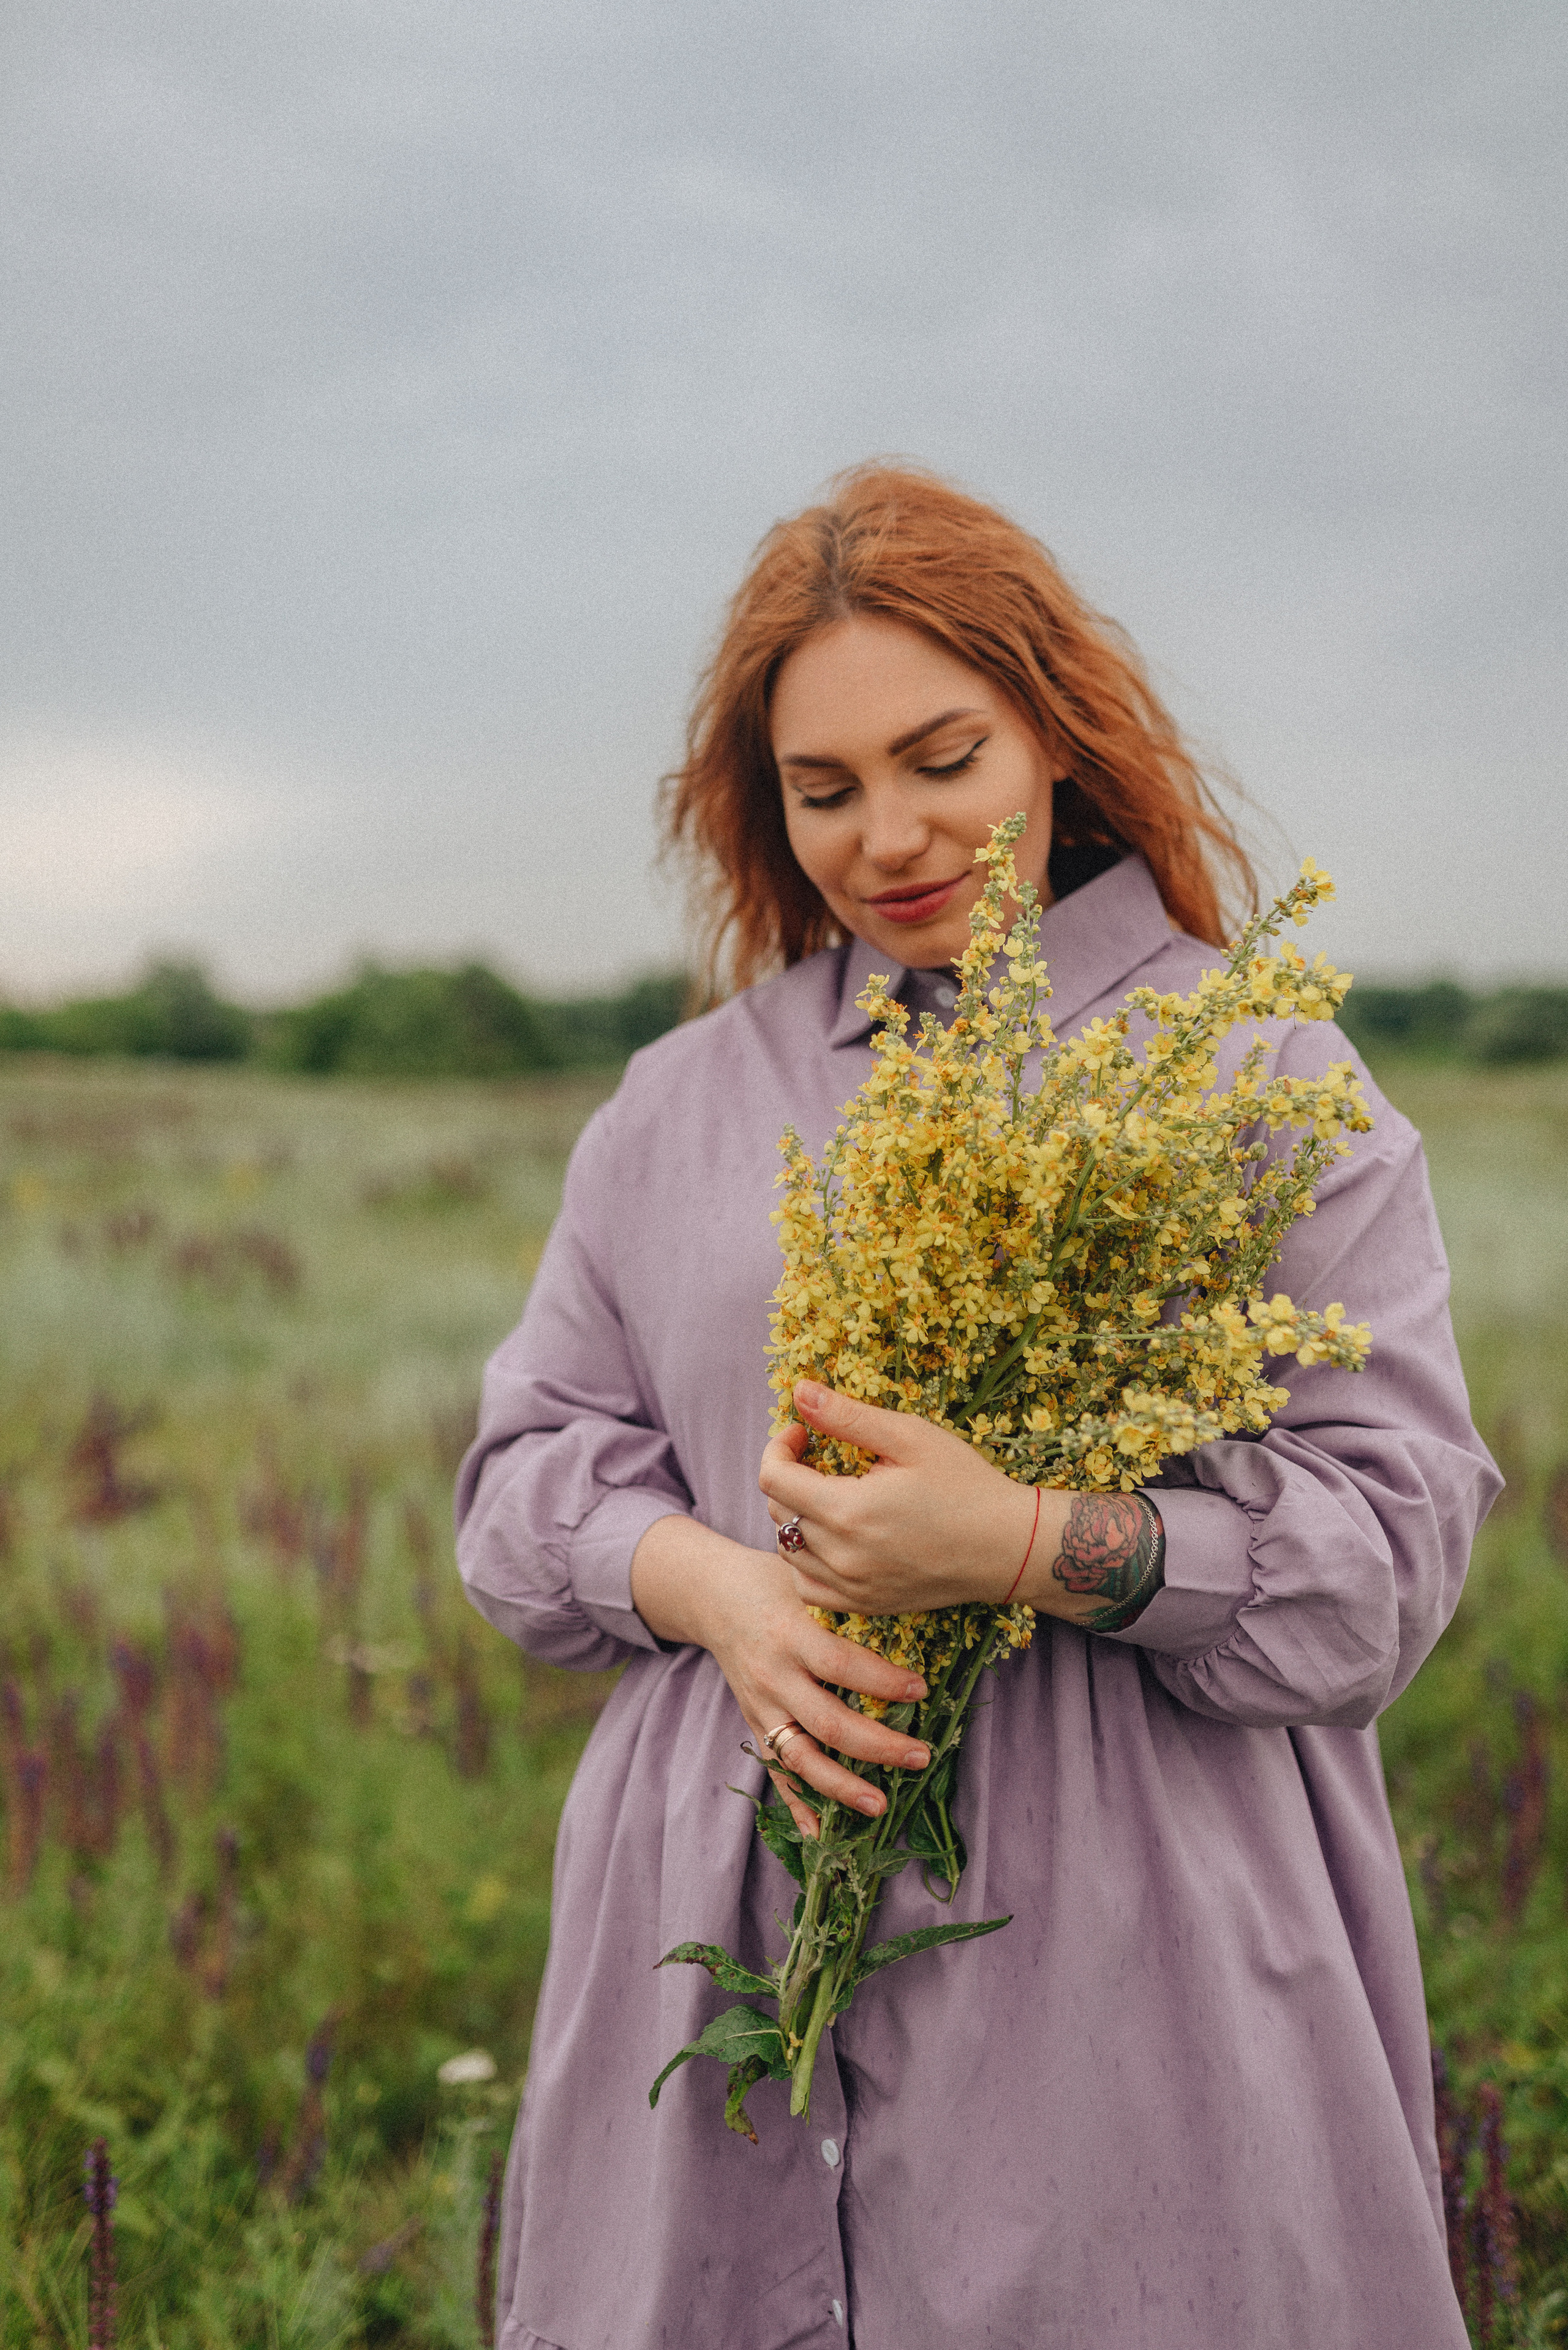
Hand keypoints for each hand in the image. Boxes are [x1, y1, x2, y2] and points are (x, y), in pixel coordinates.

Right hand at [629, 1514, 932, 1837]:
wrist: (713, 1595)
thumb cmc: (774, 1580)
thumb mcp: (807, 1580)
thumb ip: (848, 1602)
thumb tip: (915, 1610)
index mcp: (790, 1633)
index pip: (840, 1665)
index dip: (882, 1681)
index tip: (921, 1691)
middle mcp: (773, 1675)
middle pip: (827, 1721)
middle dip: (877, 1745)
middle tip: (921, 1757)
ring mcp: (760, 1705)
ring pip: (800, 1757)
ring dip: (840, 1787)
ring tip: (880, 1806)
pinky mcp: (754, 1724)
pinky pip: (775, 1771)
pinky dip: (796, 1804)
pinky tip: (819, 1834)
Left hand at [759, 1379, 1043, 1616]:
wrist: (1008, 1546)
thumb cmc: (964, 1483)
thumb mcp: (909, 1437)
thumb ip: (847, 1416)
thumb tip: (799, 1393)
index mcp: (848, 1511)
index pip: (772, 1478)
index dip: (779, 1447)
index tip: (804, 1434)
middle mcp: (843, 1556)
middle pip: (777, 1511)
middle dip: (788, 1476)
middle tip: (821, 1458)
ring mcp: (853, 1587)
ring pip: (788, 1549)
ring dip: (795, 1517)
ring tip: (828, 1495)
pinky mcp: (865, 1606)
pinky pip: (808, 1586)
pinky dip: (807, 1560)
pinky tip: (831, 1538)